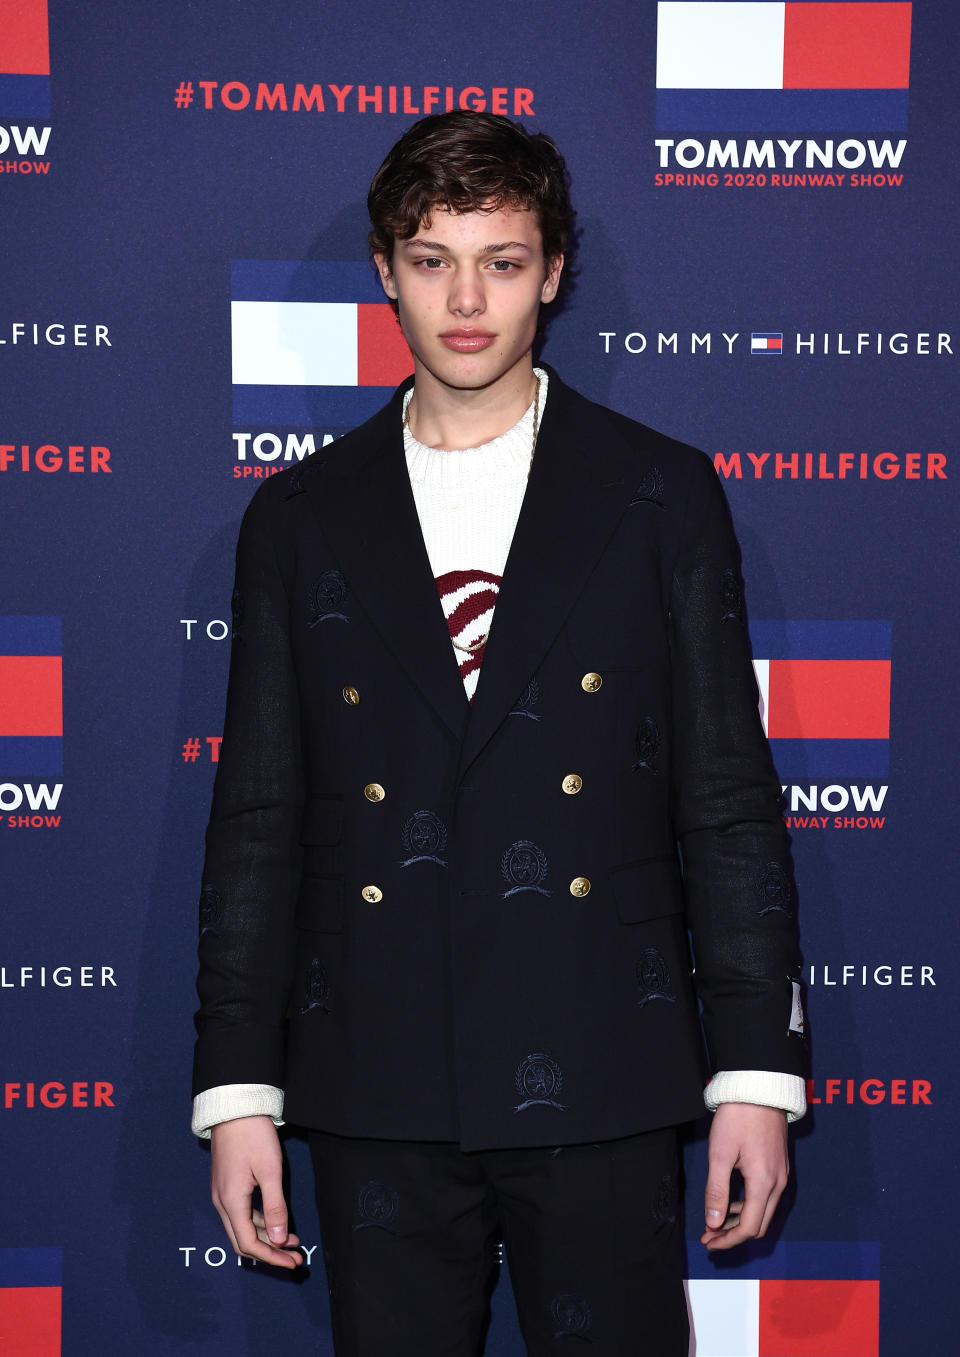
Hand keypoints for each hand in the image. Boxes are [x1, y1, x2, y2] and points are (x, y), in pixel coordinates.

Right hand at [210, 1115, 302, 1268]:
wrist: (234, 1108)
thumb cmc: (253, 1135)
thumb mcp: (270, 1170)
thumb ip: (275, 1206)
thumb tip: (280, 1239)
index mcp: (231, 1202)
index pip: (249, 1244)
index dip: (271, 1257)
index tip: (293, 1261)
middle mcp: (222, 1202)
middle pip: (243, 1241)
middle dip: (270, 1252)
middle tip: (295, 1257)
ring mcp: (222, 1194)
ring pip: (242, 1228)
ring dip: (266, 1238)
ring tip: (293, 1241)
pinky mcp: (227, 1185)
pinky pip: (241, 1214)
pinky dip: (259, 1223)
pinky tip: (276, 1222)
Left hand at [701, 1103, 788, 1251]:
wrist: (759, 1089)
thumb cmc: (738, 1117)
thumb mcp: (720, 1153)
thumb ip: (717, 1191)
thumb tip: (714, 1223)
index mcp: (764, 1183)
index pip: (749, 1228)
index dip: (727, 1240)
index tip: (708, 1242)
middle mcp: (778, 1184)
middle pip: (759, 1225)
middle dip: (733, 1235)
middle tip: (709, 1236)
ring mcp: (781, 1175)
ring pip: (763, 1212)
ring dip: (740, 1221)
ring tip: (715, 1221)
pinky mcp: (778, 1167)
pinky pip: (766, 1197)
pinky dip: (748, 1206)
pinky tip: (731, 1201)